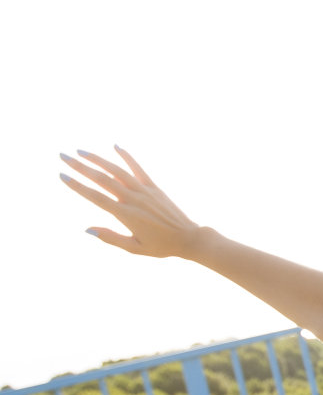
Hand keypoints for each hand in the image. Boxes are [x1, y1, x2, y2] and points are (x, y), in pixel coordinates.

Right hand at [60, 147, 199, 257]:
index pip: (95, 196)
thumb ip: (110, 238)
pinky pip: (138, 167)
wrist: (188, 238)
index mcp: (125, 214)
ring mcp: (144, 190)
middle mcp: (133, 198)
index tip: (62, 175)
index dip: (77, 185)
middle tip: (63, 156)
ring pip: (117, 170)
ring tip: (81, 151)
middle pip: (102, 178)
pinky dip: (126, 156)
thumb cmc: (161, 246)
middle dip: (80, 167)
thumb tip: (87, 229)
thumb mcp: (134, 248)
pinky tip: (116, 146)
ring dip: (98, 159)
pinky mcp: (153, 186)